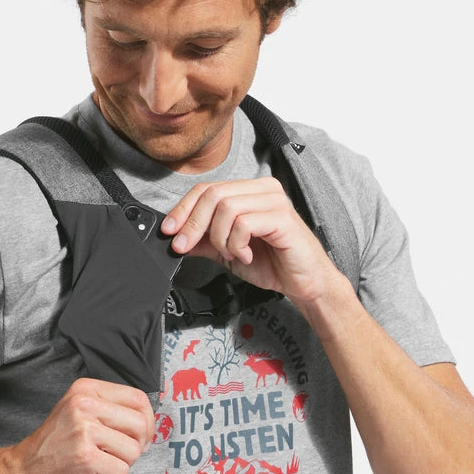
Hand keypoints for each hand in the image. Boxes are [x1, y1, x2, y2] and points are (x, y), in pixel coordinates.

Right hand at [5, 378, 153, 473]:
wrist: (21, 471)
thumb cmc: (56, 447)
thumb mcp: (80, 413)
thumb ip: (111, 411)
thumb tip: (151, 421)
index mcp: (86, 389)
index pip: (138, 398)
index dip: (147, 422)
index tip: (138, 438)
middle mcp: (84, 404)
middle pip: (140, 425)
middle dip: (135, 447)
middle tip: (114, 456)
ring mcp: (83, 429)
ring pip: (133, 451)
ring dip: (119, 465)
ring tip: (95, 464)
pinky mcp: (84, 456)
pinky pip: (120, 471)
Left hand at [161, 177, 339, 309]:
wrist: (304, 284)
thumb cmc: (274, 264)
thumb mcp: (228, 252)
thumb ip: (204, 242)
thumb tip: (177, 237)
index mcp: (249, 192)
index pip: (206, 189)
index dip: (183, 209)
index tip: (169, 231)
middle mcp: (262, 190)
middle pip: (212, 195)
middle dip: (192, 224)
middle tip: (184, 246)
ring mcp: (274, 200)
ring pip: (226, 207)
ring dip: (219, 238)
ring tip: (231, 253)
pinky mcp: (282, 217)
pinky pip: (244, 223)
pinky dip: (237, 244)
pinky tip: (246, 254)